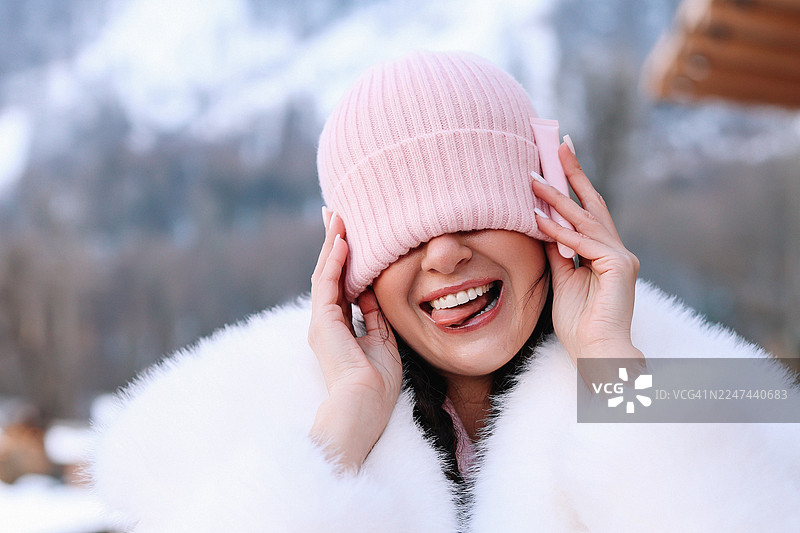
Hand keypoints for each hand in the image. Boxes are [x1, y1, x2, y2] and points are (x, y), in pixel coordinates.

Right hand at [308, 208, 402, 472]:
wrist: (364, 405)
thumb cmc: (376, 383)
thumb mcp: (382, 342)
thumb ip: (375, 316)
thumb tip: (373, 293)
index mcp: (340, 328)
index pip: (342, 285)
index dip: (345, 260)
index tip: (351, 236)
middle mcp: (326, 322)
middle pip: (329, 273)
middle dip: (333, 243)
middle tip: (335, 214)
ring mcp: (321, 321)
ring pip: (325, 273)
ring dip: (332, 244)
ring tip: (337, 216)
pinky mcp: (322, 321)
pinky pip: (327, 283)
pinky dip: (334, 260)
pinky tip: (343, 239)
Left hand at [531, 143, 643, 367]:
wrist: (596, 352)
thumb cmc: (579, 323)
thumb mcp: (561, 279)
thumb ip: (556, 251)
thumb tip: (542, 225)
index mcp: (605, 253)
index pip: (587, 211)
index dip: (574, 184)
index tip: (560, 158)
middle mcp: (617, 250)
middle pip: (592, 204)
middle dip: (574, 173)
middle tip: (559, 144)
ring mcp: (621, 257)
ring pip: (584, 219)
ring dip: (557, 198)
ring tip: (533, 179)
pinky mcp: (619, 266)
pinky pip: (582, 243)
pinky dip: (558, 230)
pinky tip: (537, 217)